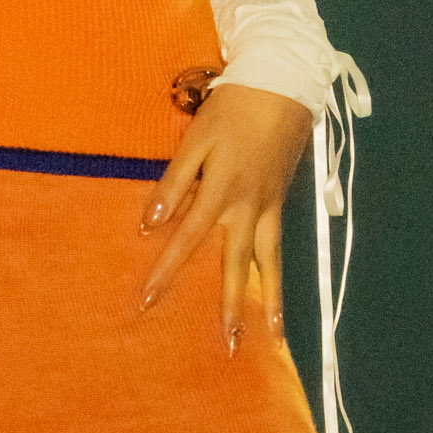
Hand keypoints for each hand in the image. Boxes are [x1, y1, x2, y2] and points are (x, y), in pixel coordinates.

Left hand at [137, 83, 312, 357]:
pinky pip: (278, 248)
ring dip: (268, 303)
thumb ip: (174, 183)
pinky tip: (273, 295)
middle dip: (230, 309)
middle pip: (236, 266)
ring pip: (268, 264)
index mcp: (222, 191)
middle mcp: (249, 208)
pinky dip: (276, 276)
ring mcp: (270, 207)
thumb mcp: (196, 138)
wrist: (284, 85)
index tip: (148, 301)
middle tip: (224, 347)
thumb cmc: (232, 108)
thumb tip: (150, 224)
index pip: (187, 240)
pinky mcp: (281, 202)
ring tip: (270, 338)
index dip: (166, 271)